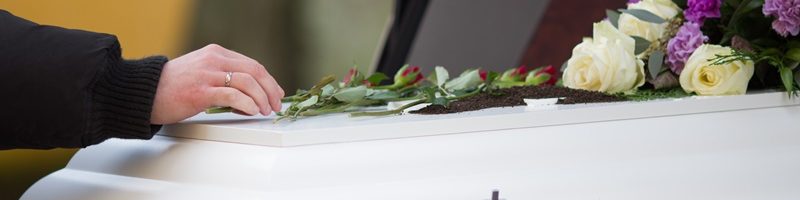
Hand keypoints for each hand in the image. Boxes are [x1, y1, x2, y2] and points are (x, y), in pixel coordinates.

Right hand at [150, 44, 284, 123]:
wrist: (144, 92)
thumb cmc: (172, 87)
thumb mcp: (201, 73)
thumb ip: (223, 77)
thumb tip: (249, 95)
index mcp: (216, 53)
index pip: (252, 65)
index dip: (268, 80)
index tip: (276, 93)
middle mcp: (213, 60)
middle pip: (254, 71)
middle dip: (270, 90)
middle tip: (275, 105)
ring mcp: (207, 75)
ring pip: (247, 82)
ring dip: (261, 98)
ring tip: (264, 110)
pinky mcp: (200, 92)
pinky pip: (232, 95)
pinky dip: (247, 103)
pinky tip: (252, 111)